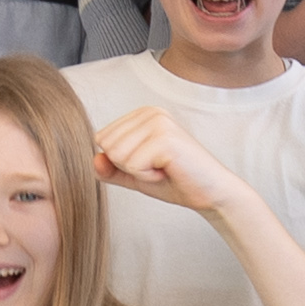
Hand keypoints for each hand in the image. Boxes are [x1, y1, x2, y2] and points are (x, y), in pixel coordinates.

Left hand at [92, 103, 254, 218]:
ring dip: (139, 172)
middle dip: (128, 166)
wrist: (210, 193)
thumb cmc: (174, 181)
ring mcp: (158, 123)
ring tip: (163, 169)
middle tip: (158, 168)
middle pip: (107, 146)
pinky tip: (169, 171)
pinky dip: (148, 177)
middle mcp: (150, 112)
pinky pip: (132, 165)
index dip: (122, 161)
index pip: (102, 138)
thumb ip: (110, 168)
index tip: (150, 163)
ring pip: (117, 155)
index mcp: (142, 114)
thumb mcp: (133, 174)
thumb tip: (95, 159)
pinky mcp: (165, 139)